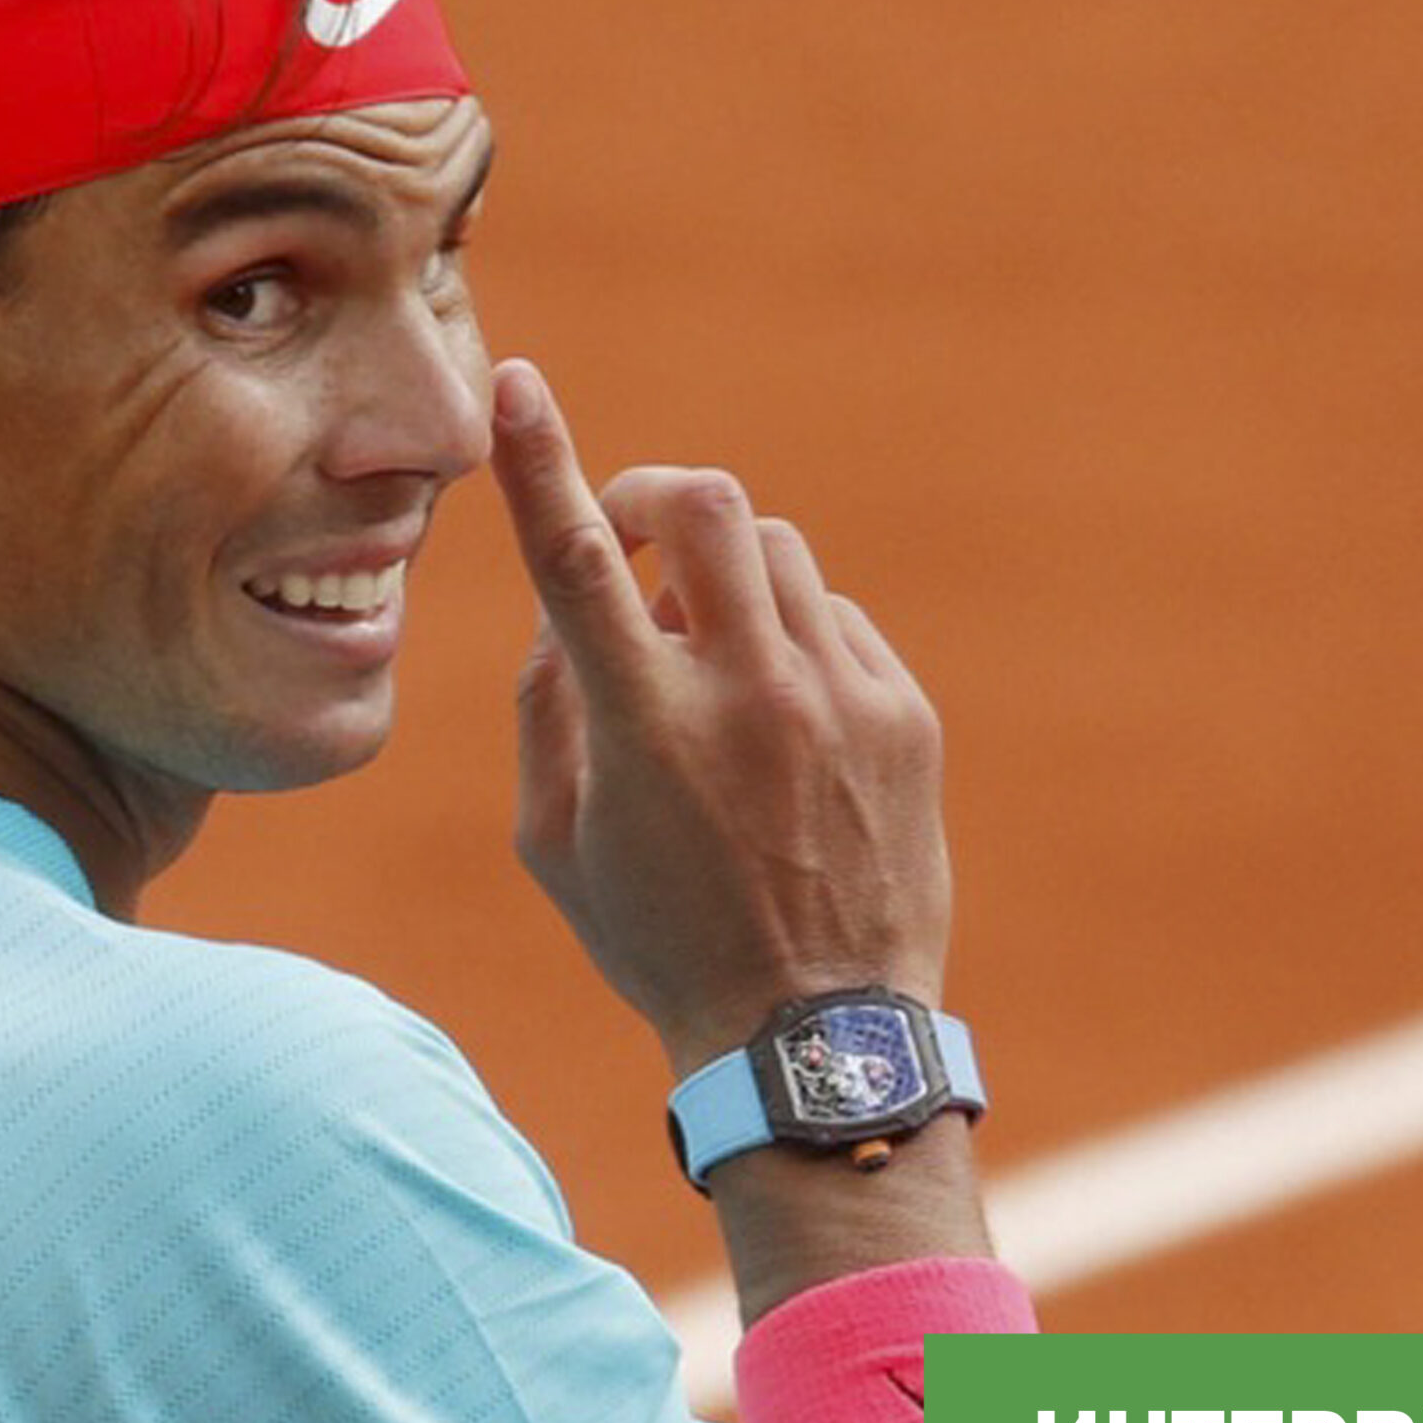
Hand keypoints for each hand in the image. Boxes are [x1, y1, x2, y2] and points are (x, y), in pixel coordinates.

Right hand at [488, 359, 953, 1078]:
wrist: (814, 1036)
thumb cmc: (660, 942)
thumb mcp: (556, 843)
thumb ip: (547, 708)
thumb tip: (565, 611)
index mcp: (645, 729)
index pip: (579, 564)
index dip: (543, 463)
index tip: (519, 385)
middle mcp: (750, 696)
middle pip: (709, 509)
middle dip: (656, 499)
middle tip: (635, 542)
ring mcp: (840, 700)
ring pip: (778, 554)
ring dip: (724, 580)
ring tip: (706, 664)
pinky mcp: (904, 718)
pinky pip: (837, 620)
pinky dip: (791, 640)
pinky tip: (779, 721)